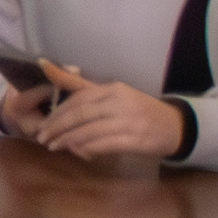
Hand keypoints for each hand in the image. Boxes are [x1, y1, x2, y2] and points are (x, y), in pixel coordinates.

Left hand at [16, 77, 189, 164]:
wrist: (176, 127)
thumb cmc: (138, 111)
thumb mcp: (113, 95)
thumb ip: (81, 87)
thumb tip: (45, 65)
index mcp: (113, 89)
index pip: (78, 98)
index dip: (57, 112)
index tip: (43, 124)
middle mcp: (120, 102)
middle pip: (80, 114)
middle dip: (57, 127)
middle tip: (42, 138)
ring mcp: (130, 121)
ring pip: (90, 130)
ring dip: (68, 140)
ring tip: (54, 146)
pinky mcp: (136, 140)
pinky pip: (105, 144)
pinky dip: (88, 148)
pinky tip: (78, 152)